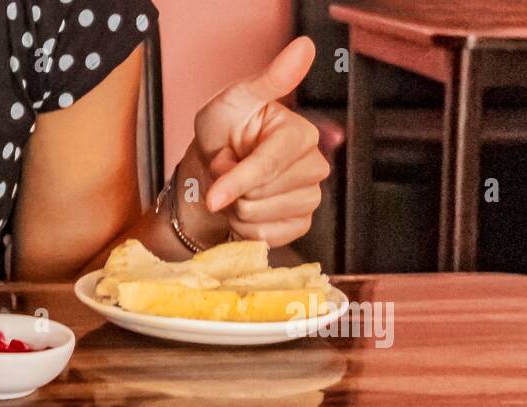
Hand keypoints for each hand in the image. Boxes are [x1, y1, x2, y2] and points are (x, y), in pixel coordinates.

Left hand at [177, 37, 329, 247]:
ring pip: (260, 219)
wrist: (216, 168)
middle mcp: (313, 166)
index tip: (213, 194)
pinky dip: (245, 229)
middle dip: (231, 191)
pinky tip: (246, 210)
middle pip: (260, 196)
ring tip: (236, 190)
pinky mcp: (299, 224)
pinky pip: (266, 238)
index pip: (269, 165)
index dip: (237, 181)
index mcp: (300, 134)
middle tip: (229, 173)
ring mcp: (309, 197)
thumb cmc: (225, 132)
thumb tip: (303, 48)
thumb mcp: (234, 101)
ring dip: (235, 210)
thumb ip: (268, 80)